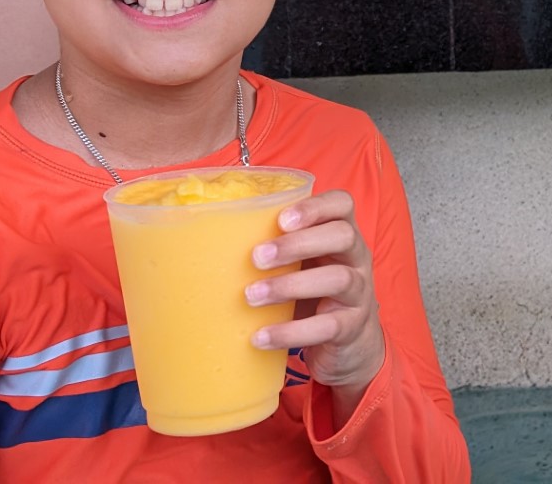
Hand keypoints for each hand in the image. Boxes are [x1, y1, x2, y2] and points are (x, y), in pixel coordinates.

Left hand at [247, 191, 384, 410]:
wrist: (349, 346)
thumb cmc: (313, 296)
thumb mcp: (301, 266)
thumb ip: (273, 252)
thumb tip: (193, 244)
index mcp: (341, 236)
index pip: (342, 205)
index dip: (315, 207)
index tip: (281, 219)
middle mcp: (356, 258)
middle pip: (342, 236)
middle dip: (298, 243)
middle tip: (256, 258)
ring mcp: (359, 293)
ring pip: (338, 279)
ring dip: (290, 285)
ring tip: (251, 296)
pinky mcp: (351, 327)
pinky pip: (327, 326)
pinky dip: (291, 332)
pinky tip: (260, 336)